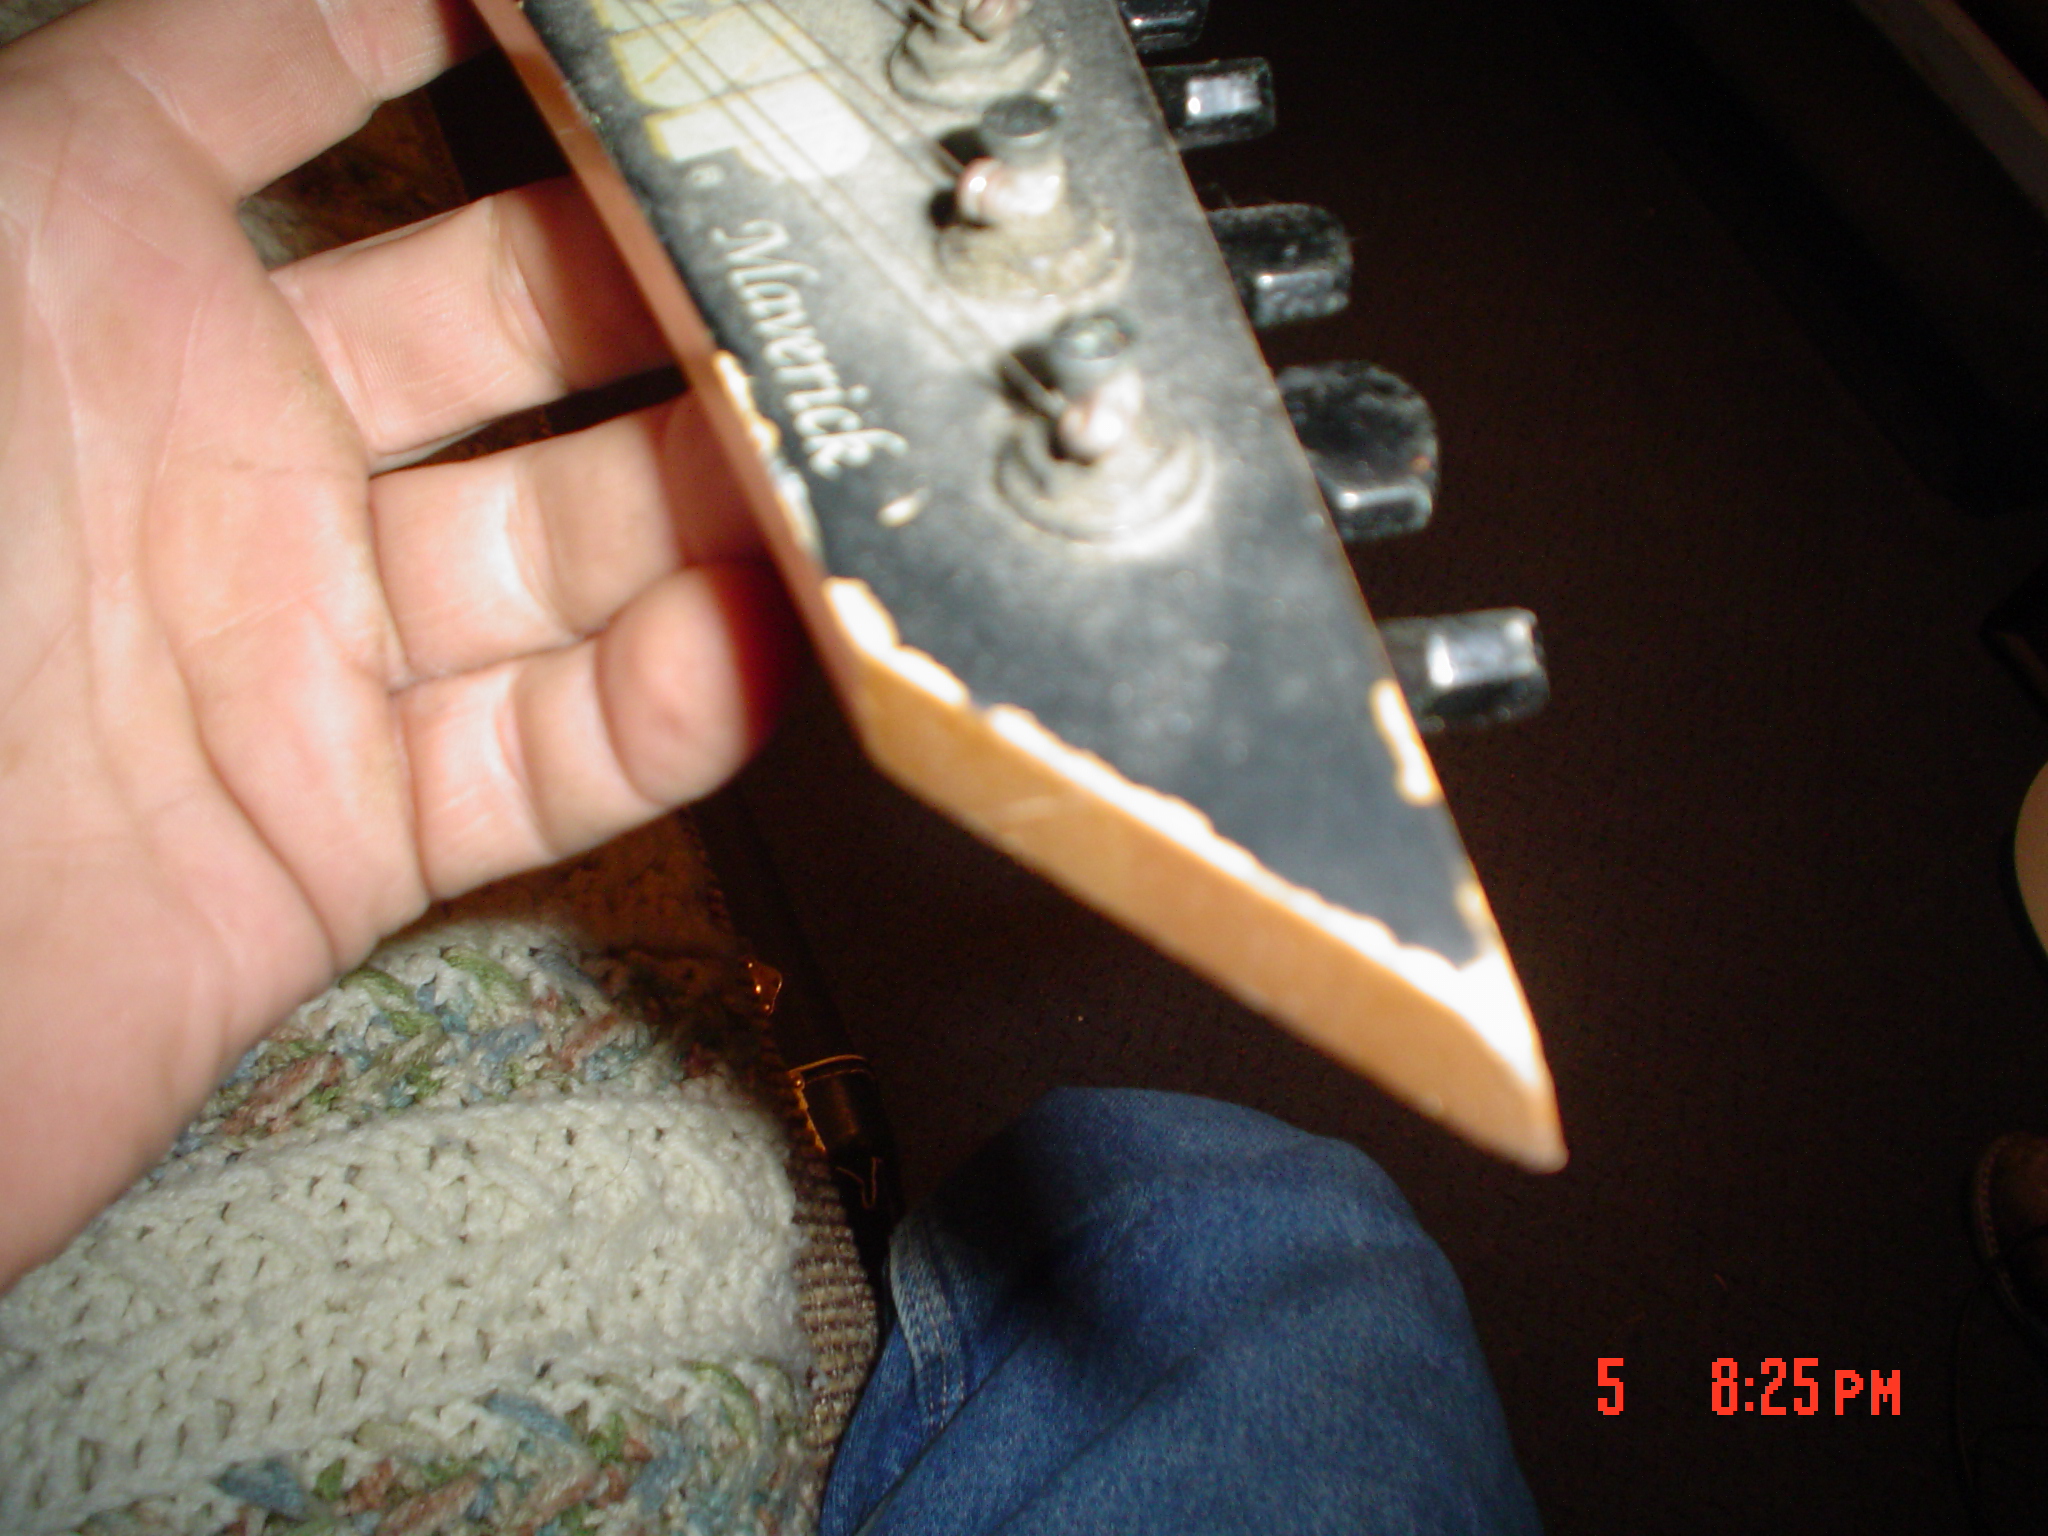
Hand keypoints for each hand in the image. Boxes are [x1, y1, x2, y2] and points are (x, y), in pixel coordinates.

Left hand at [0, 0, 801, 1285]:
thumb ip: (195, 61)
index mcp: (96, 281)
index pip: (314, 103)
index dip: (475, 45)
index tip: (628, 29)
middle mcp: (219, 459)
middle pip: (507, 345)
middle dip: (661, 288)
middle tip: (800, 256)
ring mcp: (296, 651)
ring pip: (565, 553)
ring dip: (706, 502)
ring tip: (836, 449)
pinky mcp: (343, 837)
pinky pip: (545, 761)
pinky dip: (666, 710)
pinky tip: (763, 636)